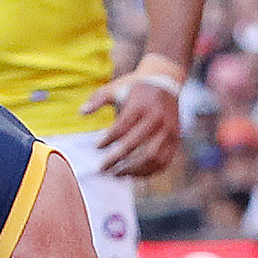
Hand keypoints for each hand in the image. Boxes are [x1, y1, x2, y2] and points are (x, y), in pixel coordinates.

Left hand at [82, 57, 185, 178]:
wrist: (166, 83)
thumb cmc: (135, 88)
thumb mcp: (116, 88)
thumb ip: (98, 99)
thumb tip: (82, 113)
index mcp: (141, 106)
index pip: (122, 128)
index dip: (108, 140)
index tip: (97, 147)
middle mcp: (157, 119)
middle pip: (135, 145)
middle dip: (117, 159)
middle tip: (102, 168)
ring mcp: (169, 131)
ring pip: (152, 158)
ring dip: (134, 169)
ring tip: (117, 174)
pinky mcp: (175, 140)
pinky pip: (164, 162)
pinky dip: (149, 171)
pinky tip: (134, 174)